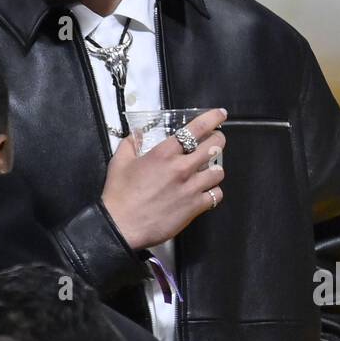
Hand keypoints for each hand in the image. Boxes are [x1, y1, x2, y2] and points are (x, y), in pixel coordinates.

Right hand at [102, 108, 227, 250]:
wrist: (122, 225)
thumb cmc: (119, 195)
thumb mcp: (119, 162)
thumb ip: (131, 143)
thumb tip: (138, 133)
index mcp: (164, 153)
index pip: (195, 129)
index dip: (212, 119)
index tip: (220, 114)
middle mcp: (181, 168)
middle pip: (214, 147)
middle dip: (219, 140)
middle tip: (216, 141)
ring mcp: (190, 188)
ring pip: (218, 172)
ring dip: (215, 169)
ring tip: (209, 170)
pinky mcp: (195, 207)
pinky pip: (216, 195)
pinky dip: (214, 192)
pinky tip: (207, 192)